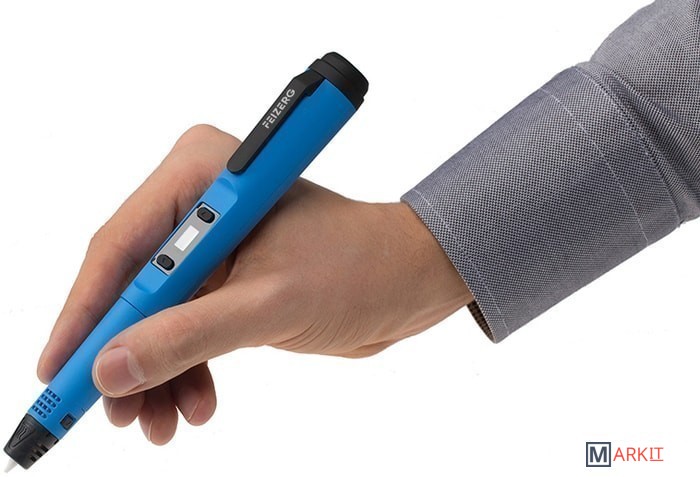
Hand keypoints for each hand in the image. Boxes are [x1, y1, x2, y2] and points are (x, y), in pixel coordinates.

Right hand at [36, 125, 471, 444]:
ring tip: (159, 425)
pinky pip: (186, 325)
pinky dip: (185, 367)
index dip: (85, 314)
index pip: (121, 247)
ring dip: (155, 373)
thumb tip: (112, 369)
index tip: (57, 372)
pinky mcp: (228, 276)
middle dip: (124, 354)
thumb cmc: (360, 267)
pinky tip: (194, 404)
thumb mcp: (271, 305)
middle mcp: (200, 202)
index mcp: (204, 176)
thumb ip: (189, 336)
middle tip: (111, 415)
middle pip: (131, 285)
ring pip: (156, 314)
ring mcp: (211, 242)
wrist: (409, 282)